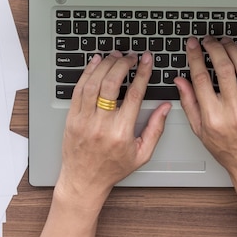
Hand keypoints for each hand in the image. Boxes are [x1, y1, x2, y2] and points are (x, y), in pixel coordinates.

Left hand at [56, 51, 171, 204]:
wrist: (84, 180)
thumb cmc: (113, 168)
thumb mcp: (142, 154)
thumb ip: (155, 129)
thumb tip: (165, 107)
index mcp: (121, 132)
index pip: (135, 95)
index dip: (142, 73)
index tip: (147, 60)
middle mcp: (101, 124)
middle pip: (112, 83)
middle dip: (123, 64)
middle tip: (131, 57)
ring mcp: (83, 120)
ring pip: (93, 83)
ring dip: (105, 65)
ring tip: (115, 56)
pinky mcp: (71, 118)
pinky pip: (78, 89)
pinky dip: (87, 73)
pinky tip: (96, 62)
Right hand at [174, 36, 236, 186]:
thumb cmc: (225, 148)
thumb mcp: (199, 129)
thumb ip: (188, 102)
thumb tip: (179, 80)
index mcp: (213, 117)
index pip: (201, 79)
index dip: (195, 57)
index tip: (193, 45)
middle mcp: (233, 110)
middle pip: (224, 69)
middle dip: (214, 48)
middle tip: (208, 40)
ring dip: (233, 49)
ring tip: (225, 40)